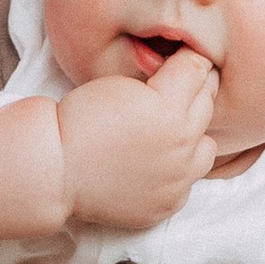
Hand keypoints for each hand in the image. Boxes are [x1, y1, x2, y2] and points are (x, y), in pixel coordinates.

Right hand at [58, 47, 218, 231]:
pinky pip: (189, 180)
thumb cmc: (80, 120)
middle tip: (174, 89)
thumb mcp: (121, 83)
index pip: (199, 69)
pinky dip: (178, 169)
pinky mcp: (169, 204)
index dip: (187, 59)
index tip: (180, 60)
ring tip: (169, 131)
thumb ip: (162, 80)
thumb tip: (188, 74)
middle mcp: (181, 145)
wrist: (56, 169)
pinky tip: (155, 162)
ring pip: (208, 146)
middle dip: (193, 91)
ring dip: (194, 135)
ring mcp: (177, 179)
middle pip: (206, 104)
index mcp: (169, 109)